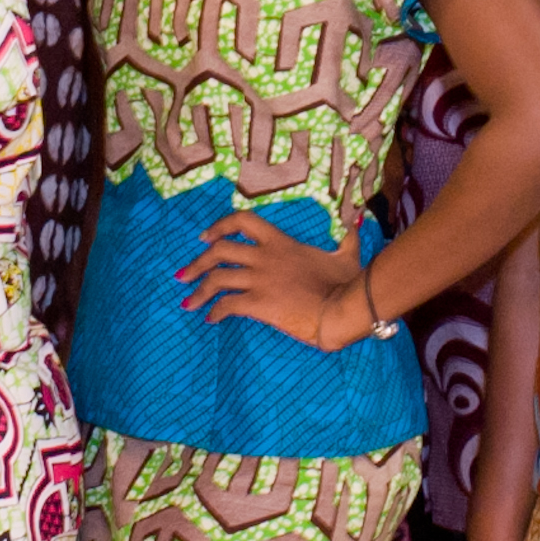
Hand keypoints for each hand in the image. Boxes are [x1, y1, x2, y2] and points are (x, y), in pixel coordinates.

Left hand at [180, 215, 375, 351]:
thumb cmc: (348, 283)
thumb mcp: (347, 255)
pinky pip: (227, 305)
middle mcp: (264, 257)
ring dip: (197, 291)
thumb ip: (348, 238)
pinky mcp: (259, 304)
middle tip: (184, 275)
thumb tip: (356, 221)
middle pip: (219, 251)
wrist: (345, 308)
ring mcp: (260, 280)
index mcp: (280, 242)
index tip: (205, 237)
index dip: (219, 226)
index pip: (242, 221)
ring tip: (187, 303)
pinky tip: (211, 319)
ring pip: (216, 279)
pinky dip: (215, 311)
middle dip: (197, 263)